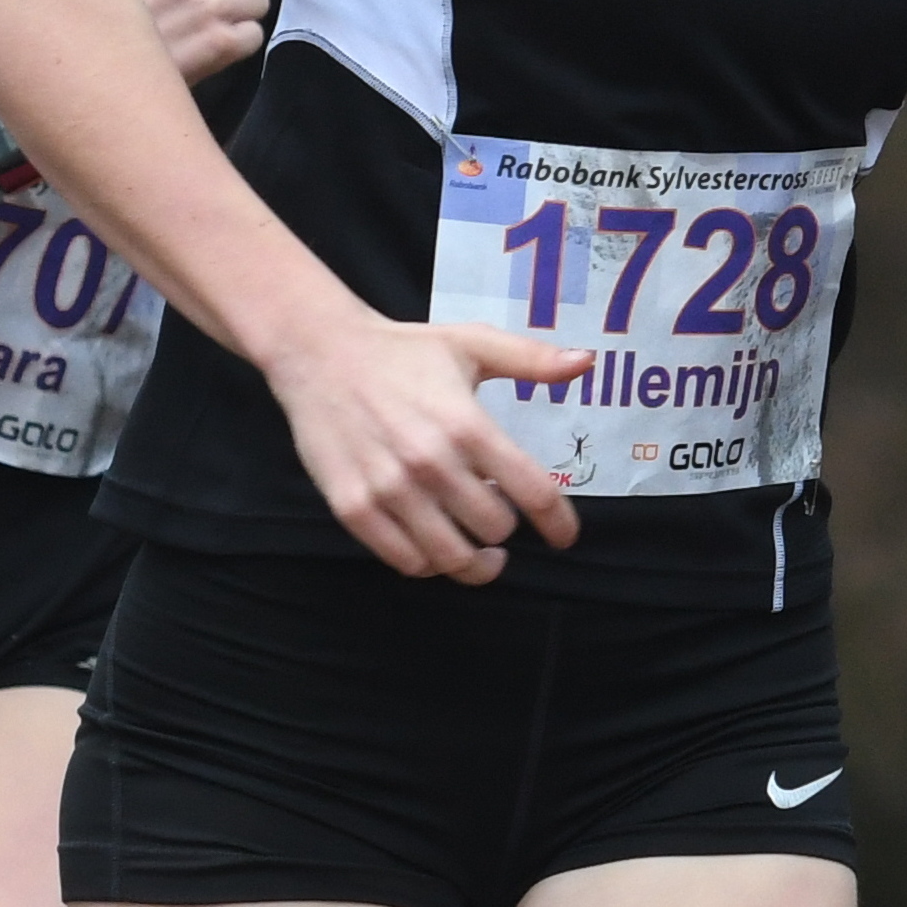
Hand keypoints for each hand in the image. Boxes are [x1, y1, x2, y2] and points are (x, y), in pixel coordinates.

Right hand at [269, 317, 587, 581]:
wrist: (319, 353)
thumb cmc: (403, 351)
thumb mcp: (472, 344)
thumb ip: (531, 360)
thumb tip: (586, 362)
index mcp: (467, 424)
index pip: (532, 492)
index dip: (559, 523)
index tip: (565, 536)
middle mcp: (430, 462)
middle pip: (494, 529)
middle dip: (506, 530)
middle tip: (500, 520)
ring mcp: (388, 489)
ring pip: (451, 557)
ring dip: (474, 562)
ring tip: (481, 552)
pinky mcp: (353, 507)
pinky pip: (405, 561)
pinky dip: (429, 563)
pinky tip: (435, 546)